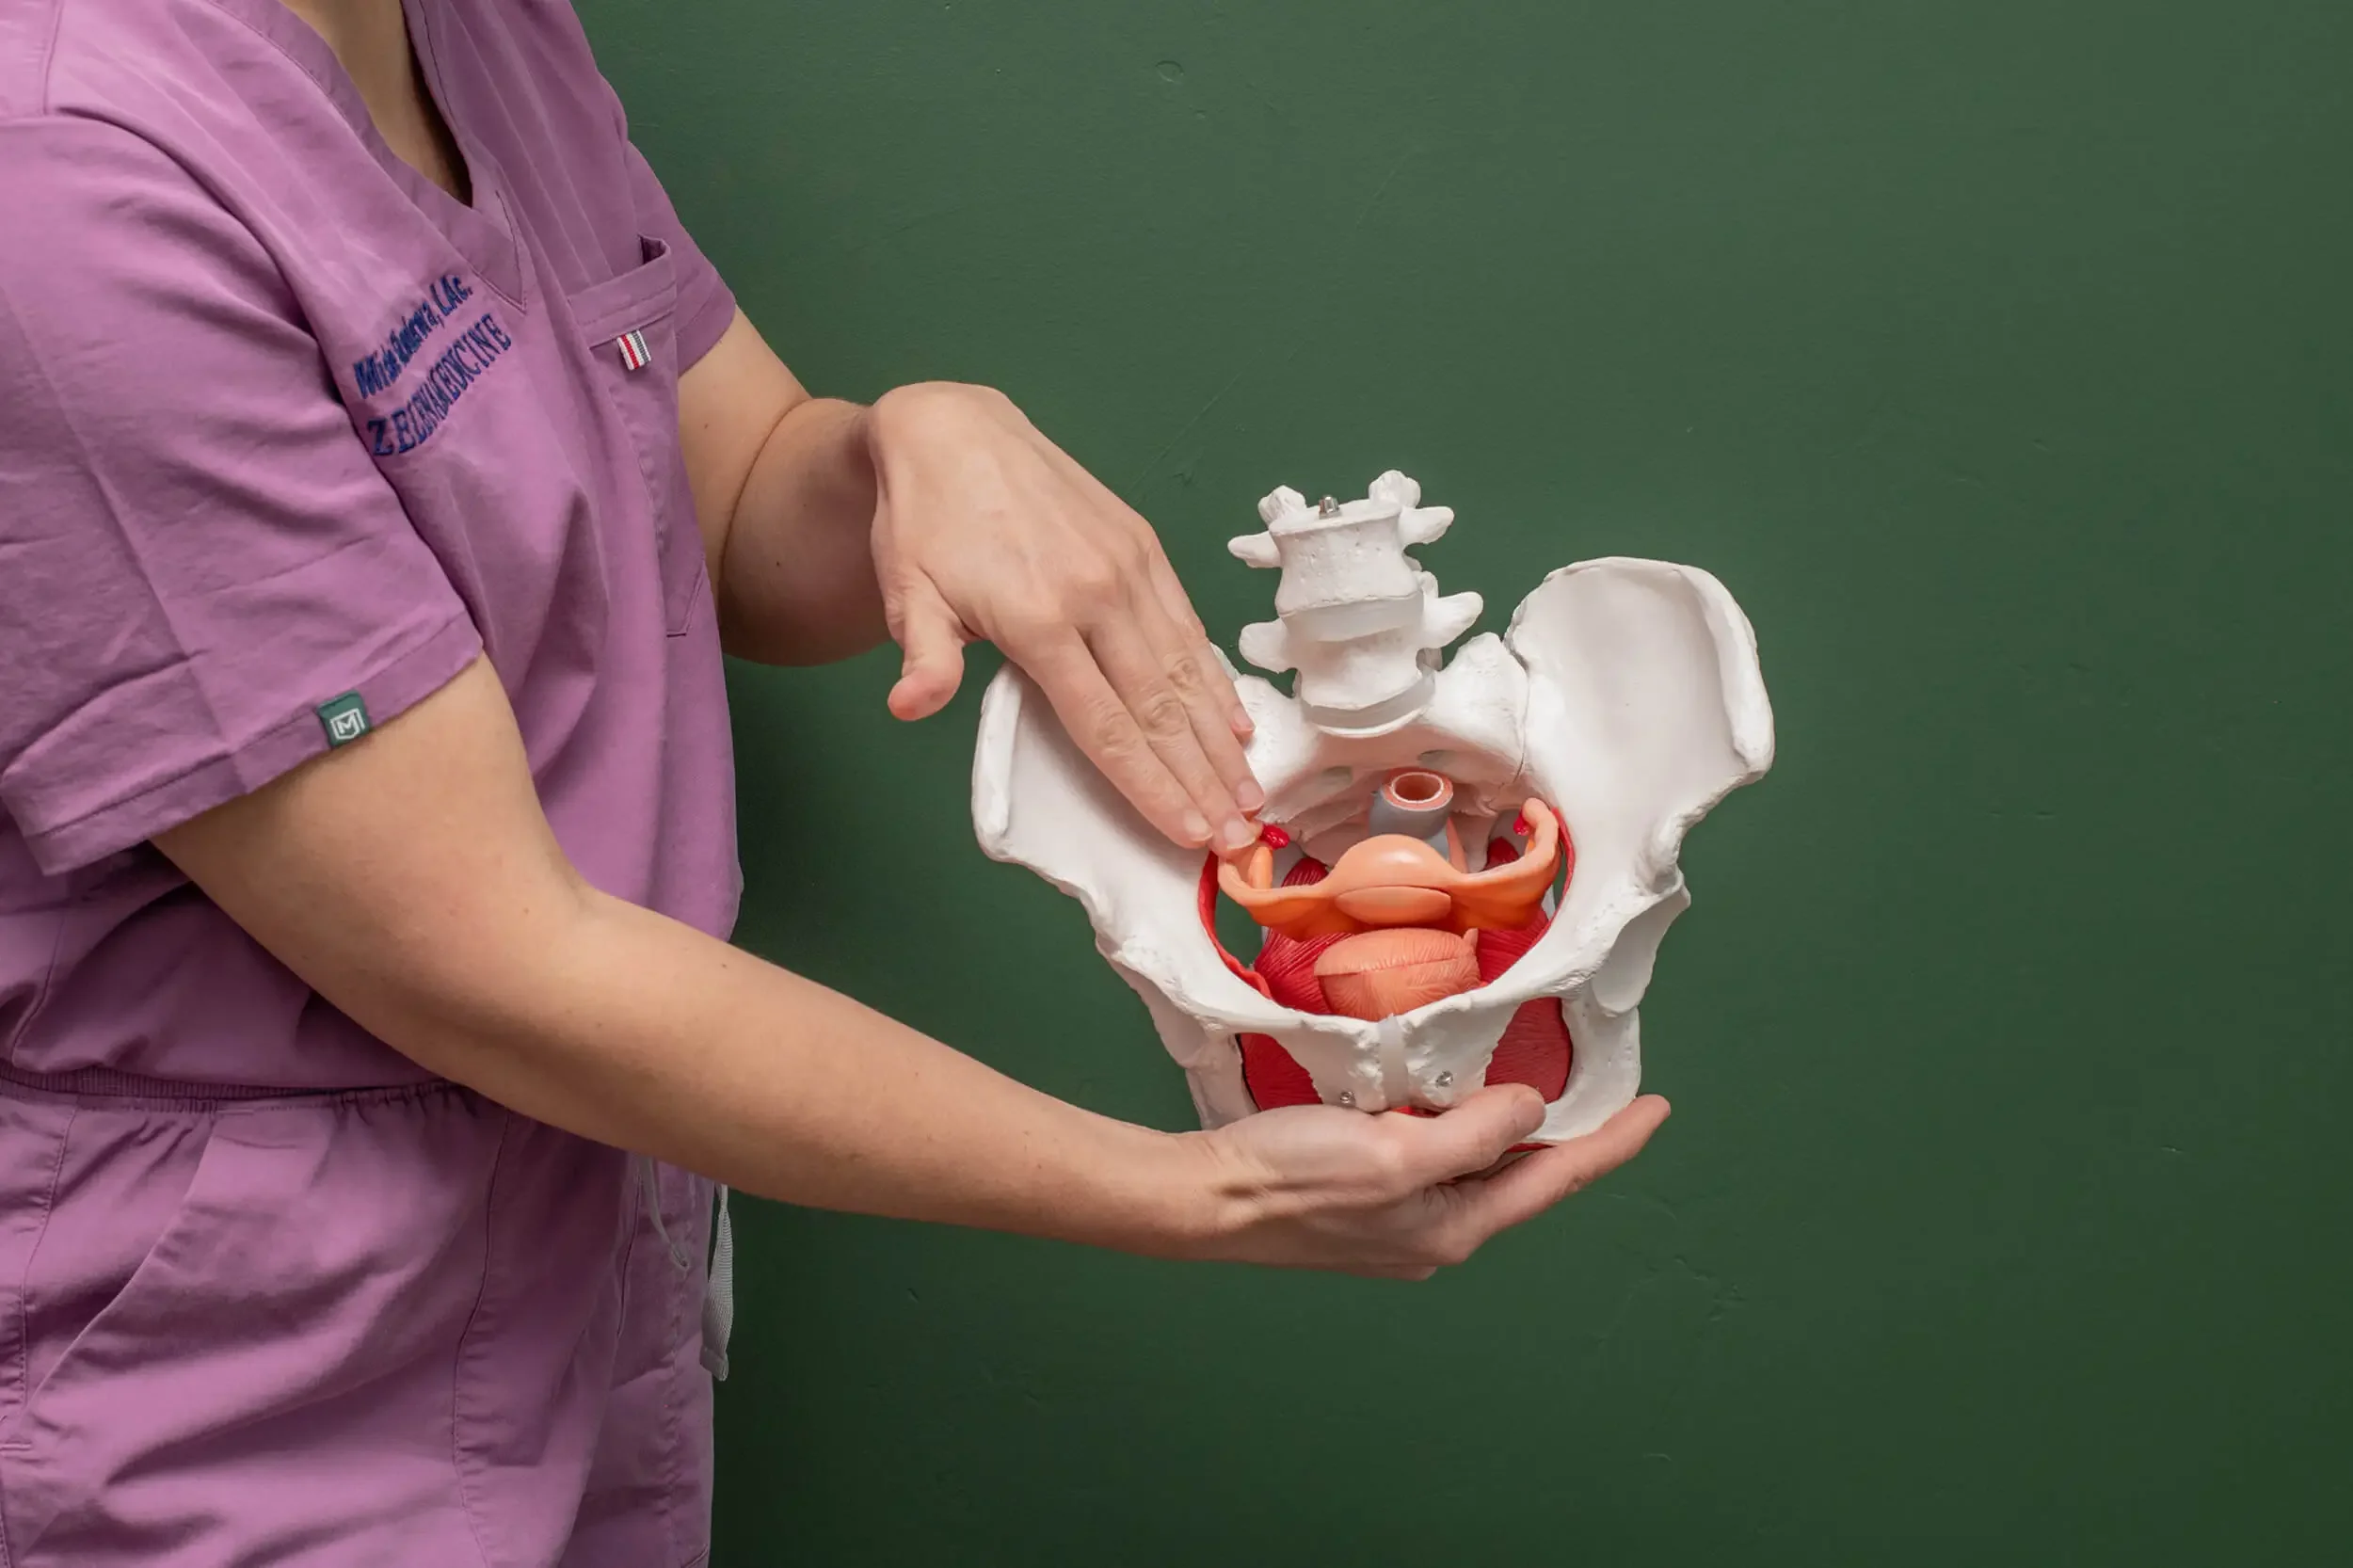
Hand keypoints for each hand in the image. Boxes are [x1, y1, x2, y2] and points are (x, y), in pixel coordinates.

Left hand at [865, 382, 1263, 851]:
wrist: (953, 428)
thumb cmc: (923, 521)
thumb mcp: (907, 591)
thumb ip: (924, 655)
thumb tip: (910, 706)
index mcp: (1039, 619)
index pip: (1104, 724)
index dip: (1149, 786)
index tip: (1186, 833)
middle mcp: (1096, 595)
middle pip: (1159, 708)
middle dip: (1201, 779)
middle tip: (1236, 836)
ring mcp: (1128, 568)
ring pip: (1185, 670)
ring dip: (1220, 739)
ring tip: (1249, 793)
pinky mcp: (1142, 545)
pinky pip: (1187, 625)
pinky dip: (1214, 679)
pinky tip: (1235, 720)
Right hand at [1186, 1087, 1670, 1277]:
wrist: (1206, 1200)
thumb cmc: (1293, 1178)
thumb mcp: (1397, 1153)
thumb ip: (1474, 1133)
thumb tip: (1530, 1105)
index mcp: (1455, 1225)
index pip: (1555, 1176)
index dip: (1610, 1141)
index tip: (1656, 1109)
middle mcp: (1436, 1229)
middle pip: (1521, 1173)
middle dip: (1565, 1134)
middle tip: (1604, 1090)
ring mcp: (1400, 1217)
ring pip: (1476, 1165)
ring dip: (1507, 1126)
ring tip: (1533, 1083)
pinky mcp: (1365, 1196)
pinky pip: (1433, 1156)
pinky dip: (1455, 1123)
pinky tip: (1445, 1097)